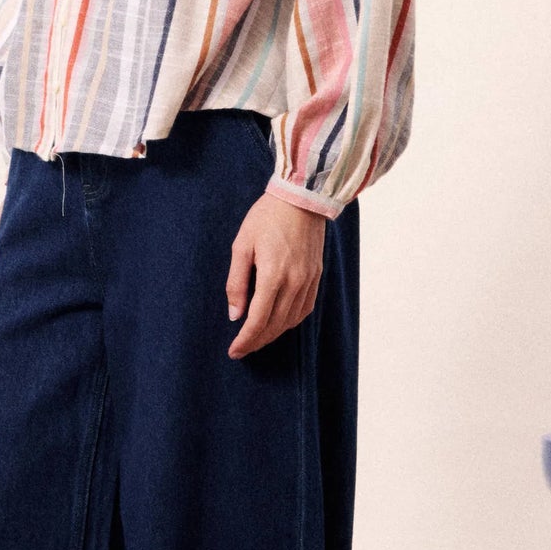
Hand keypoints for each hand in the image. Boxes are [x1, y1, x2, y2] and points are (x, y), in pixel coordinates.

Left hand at [226, 193, 326, 357]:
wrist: (302, 198)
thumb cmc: (266, 217)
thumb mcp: (241, 245)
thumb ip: (237, 282)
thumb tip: (234, 315)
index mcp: (273, 275)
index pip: (258, 320)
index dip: (245, 340)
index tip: (233, 351)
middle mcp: (294, 282)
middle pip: (275, 325)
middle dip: (256, 342)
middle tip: (241, 350)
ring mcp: (308, 280)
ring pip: (291, 320)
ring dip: (273, 334)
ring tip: (257, 340)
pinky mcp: (316, 276)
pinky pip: (305, 309)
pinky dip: (291, 322)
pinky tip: (279, 324)